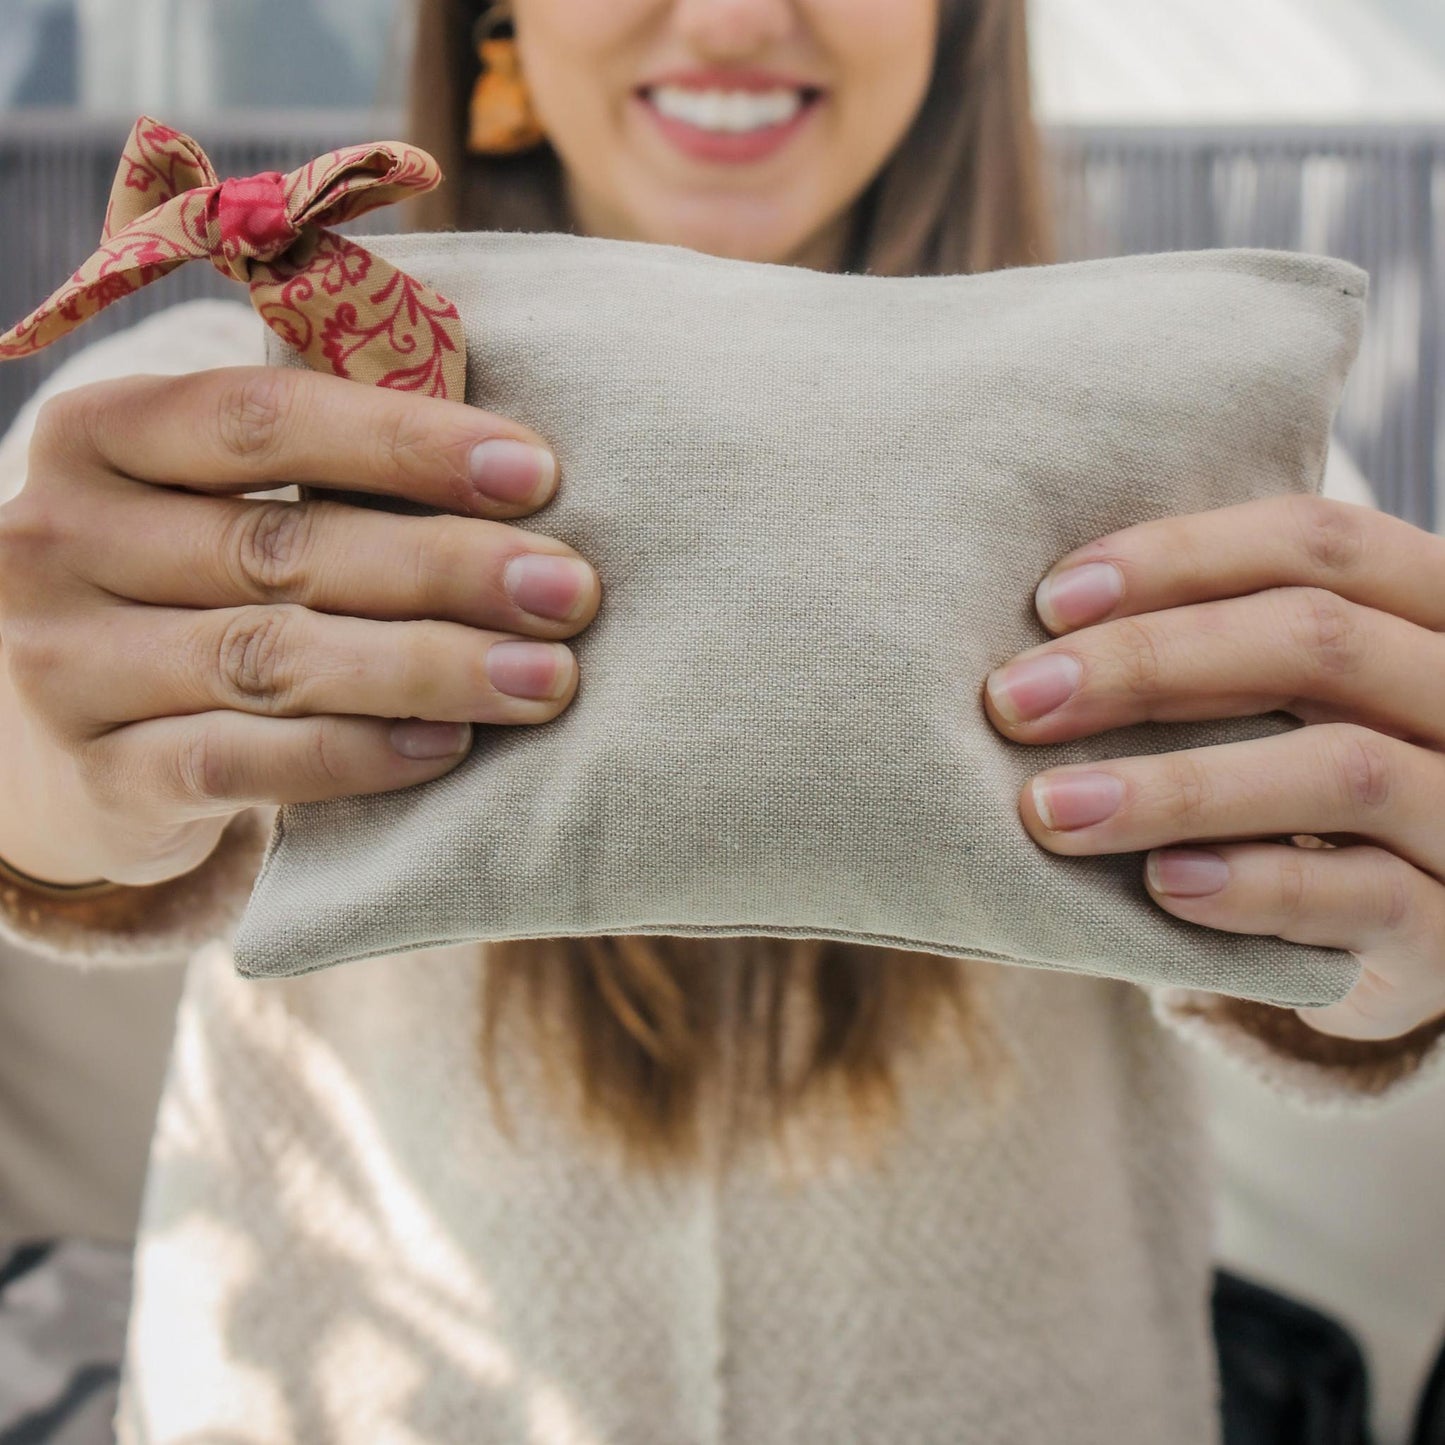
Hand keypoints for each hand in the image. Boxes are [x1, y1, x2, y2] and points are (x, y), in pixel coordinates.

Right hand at [0, 366, 597, 887]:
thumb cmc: (186, 587)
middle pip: (282, 546)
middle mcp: (60, 538)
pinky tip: (450, 746)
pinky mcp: (104, 775)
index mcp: (99, 432)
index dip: (406, 442)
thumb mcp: (210, 500)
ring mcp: (68, 664)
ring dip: (430, 666)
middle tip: (568, 590)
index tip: (537, 472)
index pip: (260, 416)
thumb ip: (317, 466)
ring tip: (546, 677)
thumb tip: (516, 462)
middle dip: (447, 566)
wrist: (62, 741)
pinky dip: (357, 753)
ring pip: (273, 659)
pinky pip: (243, 762)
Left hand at [981, 493, 1444, 1042]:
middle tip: (1015, 700)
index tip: (1051, 600)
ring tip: (1052, 807)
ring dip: (1176, 786)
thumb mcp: (1294, 699)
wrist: (1410, 932)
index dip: (1180, 557)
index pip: (1321, 542)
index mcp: (1433, 609)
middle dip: (1147, 663)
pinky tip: (1161, 885)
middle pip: (1320, 642)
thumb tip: (1048, 630)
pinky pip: (1367, 897)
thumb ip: (1222, 649)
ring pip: (1342, 771)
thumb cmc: (1313, 792)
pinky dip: (1255, 886)